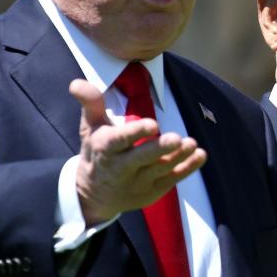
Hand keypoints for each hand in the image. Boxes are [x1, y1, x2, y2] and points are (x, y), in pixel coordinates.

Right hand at [69, 79, 206, 224]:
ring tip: (192, 144)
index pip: (119, 140)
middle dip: (159, 149)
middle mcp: (120, 168)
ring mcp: (137, 182)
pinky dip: (187, 169)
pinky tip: (200, 156)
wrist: (93, 194)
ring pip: (159, 169)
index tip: (152, 124)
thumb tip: (77, 82)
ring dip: (178, 157)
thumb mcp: (90, 126)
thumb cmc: (96, 151)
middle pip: (141, 159)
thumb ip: (90, 103)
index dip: (135, 132)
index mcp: (105, 148)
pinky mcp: (151, 192)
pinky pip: (171, 180)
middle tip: (176, 138)